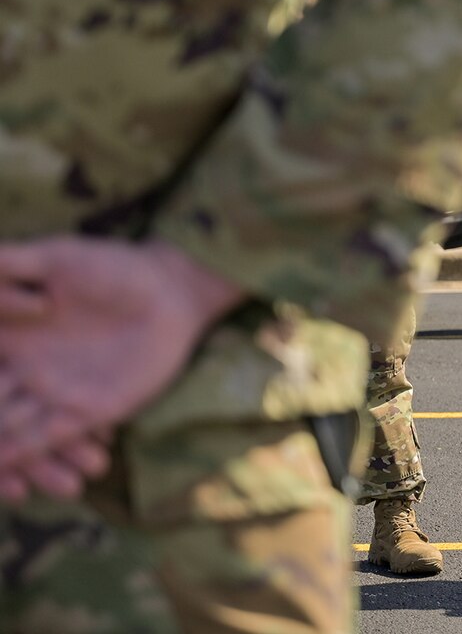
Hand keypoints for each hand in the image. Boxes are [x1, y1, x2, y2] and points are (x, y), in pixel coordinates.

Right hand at [0, 237, 244, 482]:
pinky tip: (16, 468)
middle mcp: (23, 370)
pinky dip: (35, 453)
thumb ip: (8, 263)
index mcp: (9, 336)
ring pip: (15, 429)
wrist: (170, 292)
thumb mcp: (56, 257)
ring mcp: (53, 393)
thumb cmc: (113, 266)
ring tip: (2, 478)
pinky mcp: (90, 410)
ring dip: (6, 453)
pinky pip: (55, 437)